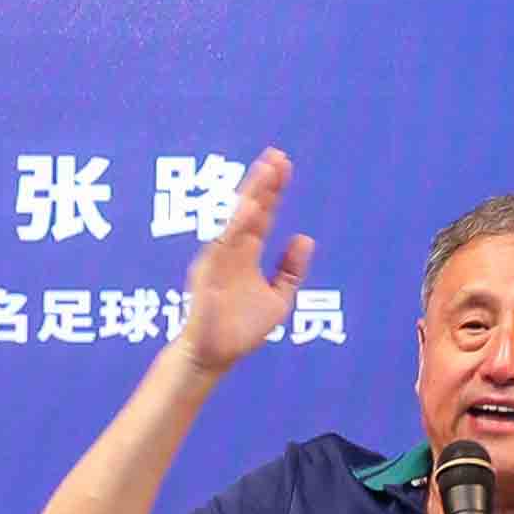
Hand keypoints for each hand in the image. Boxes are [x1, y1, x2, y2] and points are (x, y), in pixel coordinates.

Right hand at [172, 148, 308, 370]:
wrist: (215, 358)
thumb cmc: (241, 330)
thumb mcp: (278, 299)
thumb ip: (290, 270)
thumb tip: (305, 237)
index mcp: (247, 254)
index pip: (262, 214)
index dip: (274, 190)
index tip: (284, 163)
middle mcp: (232, 251)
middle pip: (249, 209)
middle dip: (263, 183)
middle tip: (277, 155)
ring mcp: (218, 260)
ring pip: (235, 220)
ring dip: (250, 195)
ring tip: (266, 170)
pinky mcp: (208, 274)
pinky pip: (222, 246)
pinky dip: (235, 226)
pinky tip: (249, 208)